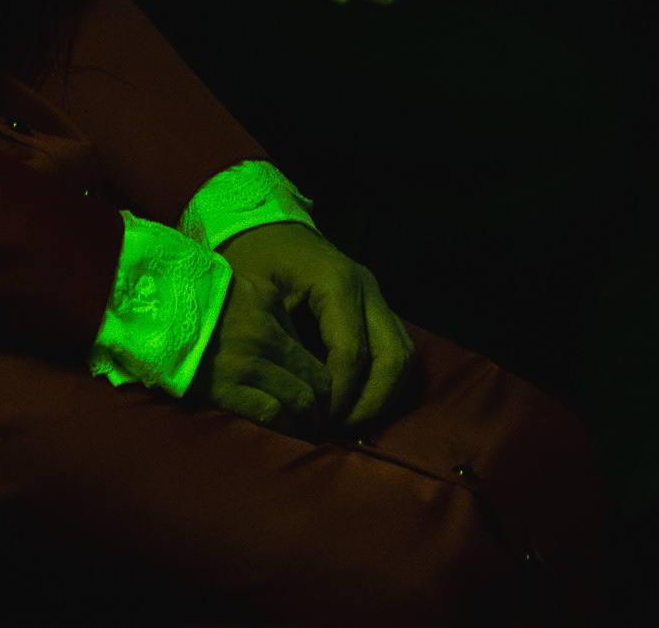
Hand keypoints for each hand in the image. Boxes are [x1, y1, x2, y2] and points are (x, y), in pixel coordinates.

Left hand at [187, 222, 416, 438]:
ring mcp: (377, 296)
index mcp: (337, 283)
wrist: (264, 226)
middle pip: (394, 359)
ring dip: (382, 398)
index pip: (353, 355)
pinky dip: (383, 383)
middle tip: (335, 431)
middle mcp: (367, 288)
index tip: (314, 423)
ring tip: (345, 424)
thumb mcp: (255, 296)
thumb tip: (295, 398)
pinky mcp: (376, 307)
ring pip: (404, 357)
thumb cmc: (254, 259)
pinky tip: (353, 405)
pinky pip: (396, 350)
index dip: (338, 397)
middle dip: (370, 404)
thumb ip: (279, 342)